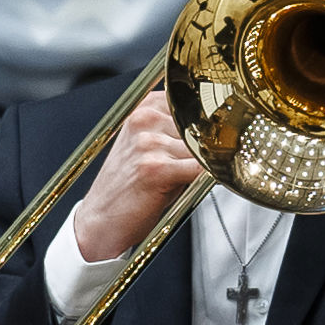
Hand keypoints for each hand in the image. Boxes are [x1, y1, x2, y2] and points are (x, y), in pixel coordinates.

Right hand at [67, 93, 210, 270]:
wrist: (101, 219)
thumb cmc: (129, 187)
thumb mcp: (150, 149)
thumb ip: (180, 135)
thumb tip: (223, 133)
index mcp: (144, 109)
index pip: (195, 105)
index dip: (211, 124)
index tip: (223, 134)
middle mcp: (145, 121)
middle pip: (202, 128)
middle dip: (208, 148)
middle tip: (202, 166)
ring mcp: (149, 143)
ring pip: (203, 150)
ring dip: (204, 167)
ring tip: (184, 181)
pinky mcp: (156, 168)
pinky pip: (200, 169)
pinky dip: (208, 178)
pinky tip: (199, 185)